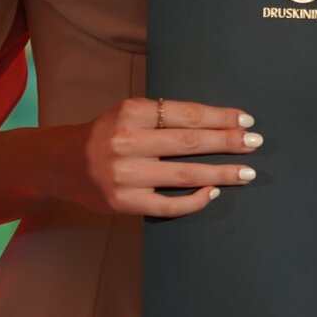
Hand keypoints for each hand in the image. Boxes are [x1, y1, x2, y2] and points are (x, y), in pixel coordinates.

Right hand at [54, 97, 261, 216]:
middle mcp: (127, 141)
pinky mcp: (123, 202)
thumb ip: (163, 117)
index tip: (246, 119)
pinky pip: (168, 204)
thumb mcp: (128, 113)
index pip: (186, 114)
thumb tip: (217, 123)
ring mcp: (125, 174)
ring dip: (220, 173)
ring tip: (245, 173)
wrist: (62, 162)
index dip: (220, 117)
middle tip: (254, 143)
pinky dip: (195, 199)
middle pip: (190, 142)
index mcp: (131, 112)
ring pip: (184, 174)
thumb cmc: (106, 134)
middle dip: (228, 143)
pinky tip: (212, 192)